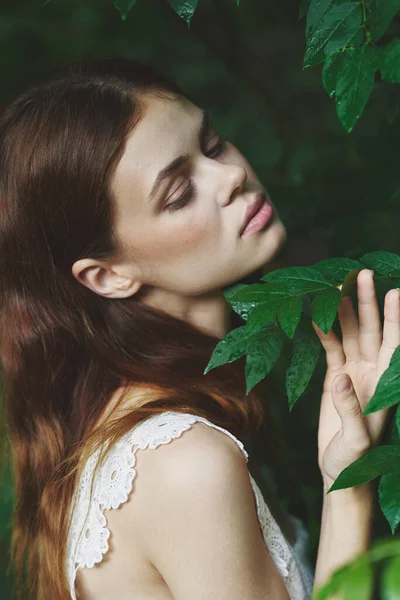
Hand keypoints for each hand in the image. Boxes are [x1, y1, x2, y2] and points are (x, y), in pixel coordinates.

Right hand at [312, 269, 399, 486]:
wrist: (340, 473)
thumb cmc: (355, 461)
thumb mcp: (356, 440)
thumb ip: (350, 409)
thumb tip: (340, 377)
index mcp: (384, 385)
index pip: (394, 344)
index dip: (395, 319)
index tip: (395, 292)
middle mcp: (372, 373)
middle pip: (371, 330)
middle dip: (368, 303)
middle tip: (362, 274)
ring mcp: (353, 373)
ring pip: (350, 335)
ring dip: (344, 312)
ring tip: (336, 287)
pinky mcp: (335, 379)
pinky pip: (331, 349)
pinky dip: (325, 333)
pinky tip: (317, 317)